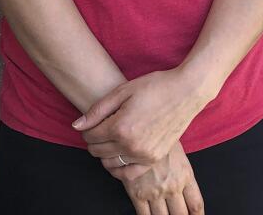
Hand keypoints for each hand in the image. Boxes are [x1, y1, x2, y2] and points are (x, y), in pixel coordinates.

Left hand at [70, 67, 212, 168]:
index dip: (86, 129)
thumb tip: (76, 126)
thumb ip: (97, 110)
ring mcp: (143, 154)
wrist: (185, 92)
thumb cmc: (154, 86)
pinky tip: (117, 158)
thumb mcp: (122, 91)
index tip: (91, 122)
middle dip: (93, 140)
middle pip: (97, 151)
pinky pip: (129, 174)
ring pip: (110, 163)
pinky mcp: (154, 159)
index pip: (90, 136)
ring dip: (104, 153)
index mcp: (120, 126)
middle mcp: (130, 144)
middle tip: (99, 129)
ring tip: (110, 140)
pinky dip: (119, 169)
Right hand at [114, 140, 204, 214]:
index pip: (196, 205)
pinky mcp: (137, 193)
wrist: (139, 129)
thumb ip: (184, 174)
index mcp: (185, 177)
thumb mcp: (178, 152)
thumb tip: (185, 189)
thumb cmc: (159, 135)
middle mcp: (172, 187)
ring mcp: (155, 192)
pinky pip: (144, 214)